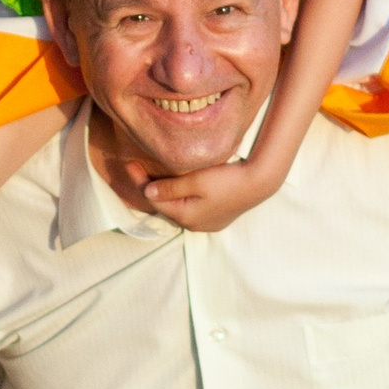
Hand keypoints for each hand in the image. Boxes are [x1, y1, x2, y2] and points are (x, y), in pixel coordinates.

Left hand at [131, 155, 283, 233]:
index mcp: (186, 217)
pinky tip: (177, 187)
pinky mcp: (216, 218)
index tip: (129, 164)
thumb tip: (148, 192)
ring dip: (165, 193)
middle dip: (150, 188)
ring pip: (177, 207)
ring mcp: (206, 223)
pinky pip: (190, 208)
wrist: (259, 183)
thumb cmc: (227, 180)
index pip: (154, 200)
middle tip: (137, 168)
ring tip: (153, 175)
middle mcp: (194, 224)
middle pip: (164, 206)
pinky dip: (179, 197)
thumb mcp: (196, 181)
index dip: (139, 182)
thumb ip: (170, 187)